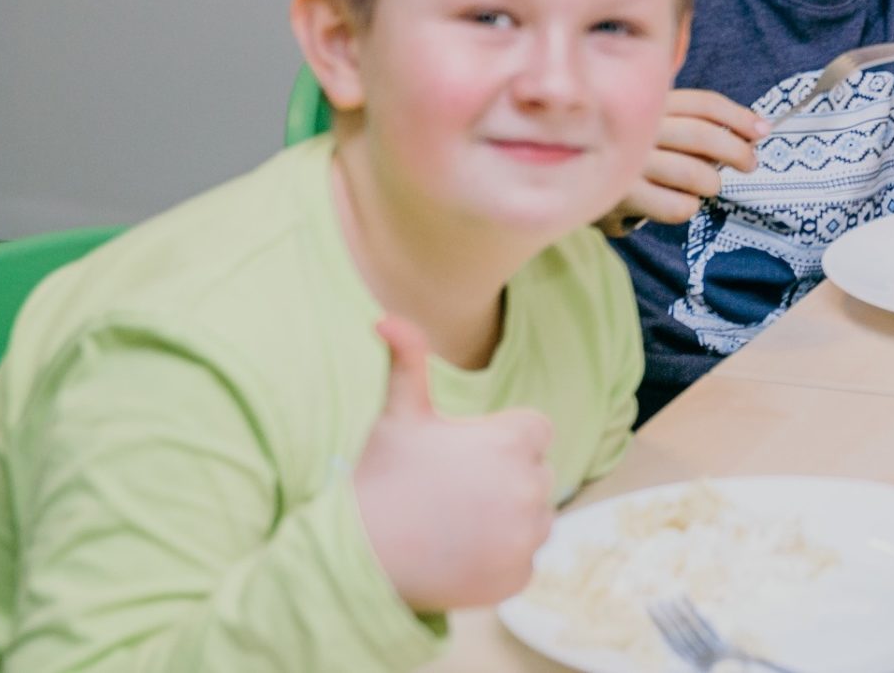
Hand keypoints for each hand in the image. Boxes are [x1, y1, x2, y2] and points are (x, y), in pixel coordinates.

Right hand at [355, 318, 555, 613]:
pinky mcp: (519, 576)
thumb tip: (387, 317)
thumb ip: (408, 361)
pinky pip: (521, 560)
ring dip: (506, 521)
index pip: (534, 433)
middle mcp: (532, 486)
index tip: (463, 459)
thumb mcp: (399, 416)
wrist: (358, 557)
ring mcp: (528, 535)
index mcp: (515, 440)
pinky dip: (497, 561)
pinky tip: (457, 556)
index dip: (499, 443)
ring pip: (533, 519)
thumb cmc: (381, 478)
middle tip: (451, 495)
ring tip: (452, 525)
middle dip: (504, 481)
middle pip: (535, 476)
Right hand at [602, 89, 764, 230]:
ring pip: (694, 175)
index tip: (763, 131)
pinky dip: (688, 207)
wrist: (571, 181)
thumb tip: (755, 131)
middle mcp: (637, 128)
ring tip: (708, 186)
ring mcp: (628, 162)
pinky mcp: (621, 196)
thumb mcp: (656, 126)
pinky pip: (677, 206)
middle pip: (702, 136)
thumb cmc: (630, 151)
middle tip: (750, 164)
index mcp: (650, 104)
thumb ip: (695, 123)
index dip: (739, 117)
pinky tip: (679, 203)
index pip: (703, 104)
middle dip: (737, 152)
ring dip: (711, 184)